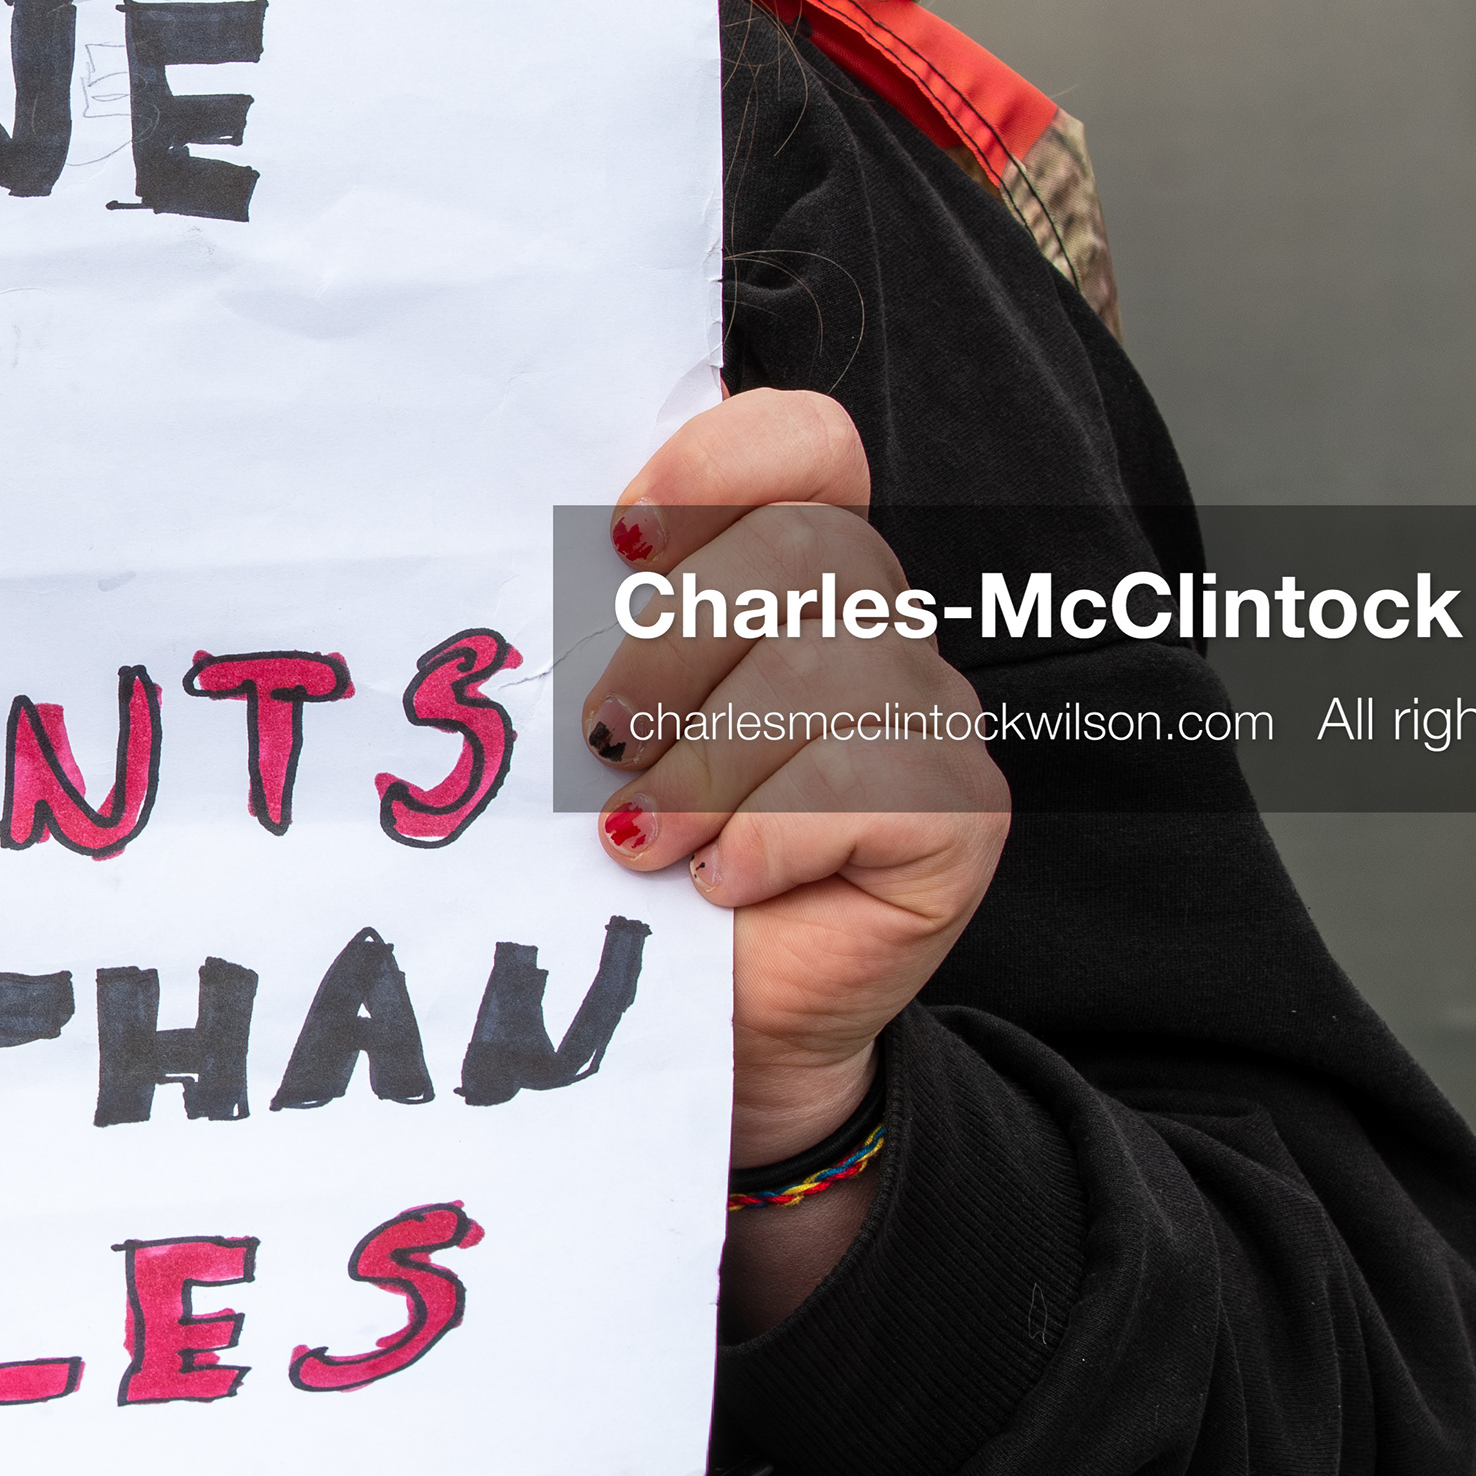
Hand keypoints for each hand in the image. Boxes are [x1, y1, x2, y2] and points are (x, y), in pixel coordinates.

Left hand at [576, 389, 1008, 1326]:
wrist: (683, 1031)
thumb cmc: (617, 863)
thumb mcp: (577, 727)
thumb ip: (579, 624)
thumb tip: (517, 556)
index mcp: (776, 572)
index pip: (798, 444)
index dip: (719, 466)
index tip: (615, 538)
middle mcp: (870, 620)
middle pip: (806, 550)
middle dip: (675, 647)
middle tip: (605, 745)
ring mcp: (929, 711)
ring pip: (827, 668)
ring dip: (704, 767)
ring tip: (640, 842)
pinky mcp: (958, 813)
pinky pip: (868, 778)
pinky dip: (768, 834)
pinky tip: (720, 884)